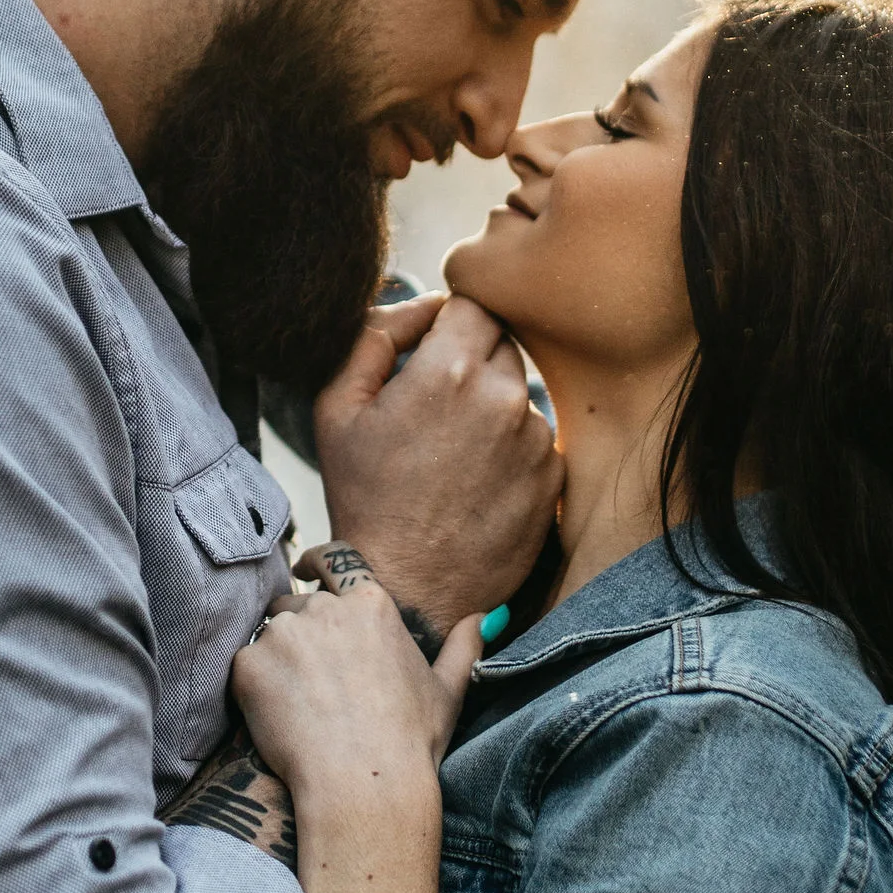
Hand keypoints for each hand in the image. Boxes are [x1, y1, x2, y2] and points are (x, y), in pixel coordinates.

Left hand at [232, 548, 479, 892]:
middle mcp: (326, 608)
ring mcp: (285, 634)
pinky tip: (278, 721)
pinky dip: (254, 690)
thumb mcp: (448, 691)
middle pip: (298, 604)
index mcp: (371, 603)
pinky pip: (244, 666)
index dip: (316, 567)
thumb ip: (465, 646)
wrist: (365, 785)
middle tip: (312, 682)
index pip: (334, 564)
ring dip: (276, 659)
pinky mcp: (250, 664)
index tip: (305, 571)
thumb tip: (484, 618)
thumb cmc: (410, 742)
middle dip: (300, 633)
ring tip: (296, 706)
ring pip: (269, 633)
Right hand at [311, 297, 557, 641]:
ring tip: (454, 452)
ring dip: (494, 406)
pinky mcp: (555, 477)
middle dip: (472, 362)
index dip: (450, 322)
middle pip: (502, 343)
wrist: (407, 589)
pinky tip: (479, 480)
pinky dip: (513, 447)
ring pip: (520, 392)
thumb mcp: (337, 408)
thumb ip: (375, 336)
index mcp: (450, 371)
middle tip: (436, 408)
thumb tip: (424, 304)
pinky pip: (537, 438)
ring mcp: (537, 439)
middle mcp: (505, 397)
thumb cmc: (365, 499)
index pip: (474, 303)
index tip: (432, 350)